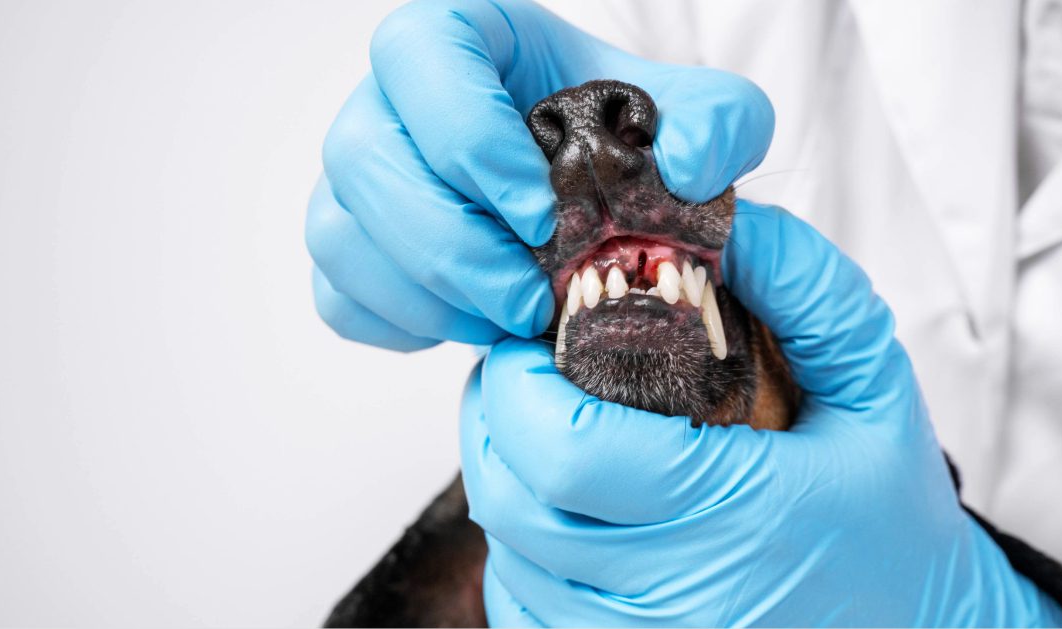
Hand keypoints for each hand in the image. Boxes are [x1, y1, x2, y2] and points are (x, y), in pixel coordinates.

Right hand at [306, 0, 773, 350]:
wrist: (599, 191)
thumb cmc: (627, 138)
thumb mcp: (700, 118)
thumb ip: (722, 123)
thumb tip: (692, 167)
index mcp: (463, 38)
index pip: (418, 54)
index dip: (463, 134)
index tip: (535, 210)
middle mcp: (392, 100)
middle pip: (363, 158)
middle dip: (448, 246)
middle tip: (528, 298)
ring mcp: (361, 176)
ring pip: (339, 233)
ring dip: (425, 295)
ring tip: (508, 319)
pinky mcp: (354, 245)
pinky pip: (339, 294)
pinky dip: (402, 323)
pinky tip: (470, 325)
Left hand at [458, 201, 1061, 624]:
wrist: (920, 621)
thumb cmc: (888, 510)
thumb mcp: (873, 380)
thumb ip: (804, 288)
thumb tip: (722, 223)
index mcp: (738, 512)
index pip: (566, 449)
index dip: (519, 384)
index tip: (529, 341)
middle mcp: (678, 595)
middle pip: (513, 500)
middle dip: (497, 418)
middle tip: (525, 373)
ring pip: (508, 552)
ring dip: (507, 477)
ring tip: (547, 430)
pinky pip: (523, 606)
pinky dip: (522, 548)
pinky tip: (564, 508)